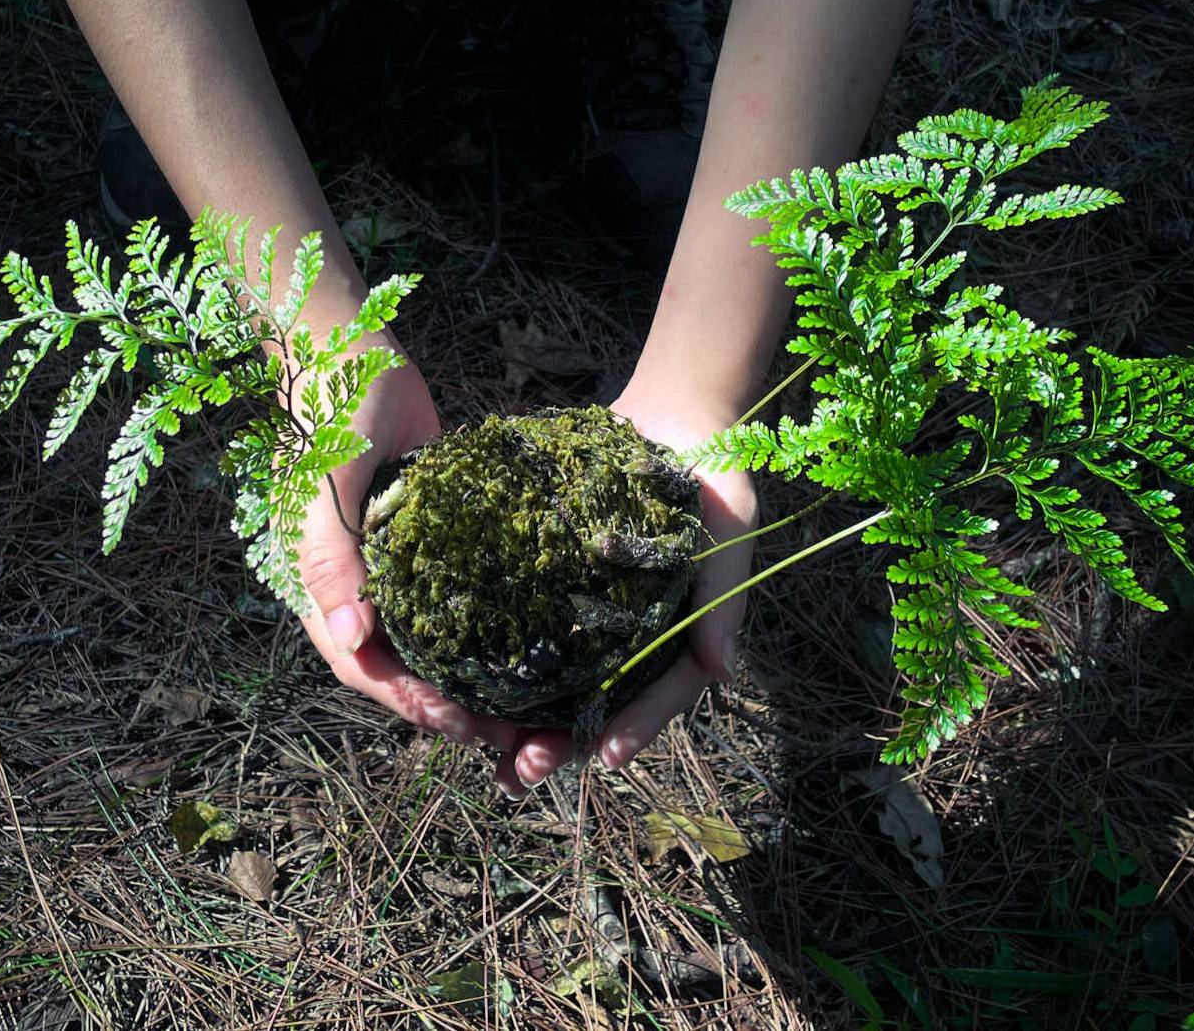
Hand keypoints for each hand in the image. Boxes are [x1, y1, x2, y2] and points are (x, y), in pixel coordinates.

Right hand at [296, 353, 518, 753]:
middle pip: (400, 668)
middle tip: (510, 734)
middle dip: (448, 707)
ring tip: (526, 711)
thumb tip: (350, 639)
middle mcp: (357, 587)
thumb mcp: (326, 483)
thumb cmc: (333, 411)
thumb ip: (331, 559)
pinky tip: (531, 648)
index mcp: (321, 586)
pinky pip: (455, 601)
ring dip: (471, 681)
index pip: (361, 666)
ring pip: (432, 643)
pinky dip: (485, 632)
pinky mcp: (429, 543)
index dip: (406, 701)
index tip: (457, 721)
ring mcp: (394, 567)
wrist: (353, 349)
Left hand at [494, 382, 757, 794]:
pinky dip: (501, 659)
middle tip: (520, 773)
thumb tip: (722, 672)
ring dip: (522, 718)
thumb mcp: (730, 533)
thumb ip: (723, 599)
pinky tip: (462, 679)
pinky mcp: (558, 582)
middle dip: (560, 743)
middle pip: (598, 704)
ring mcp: (595, 613)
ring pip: (558, 679)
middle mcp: (635, 636)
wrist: (676, 420)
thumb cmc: (714, 480)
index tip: (601, 759)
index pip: (659, 695)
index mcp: (681, 637)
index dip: (633, 729)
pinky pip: (530, 628)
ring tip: (484, 752)